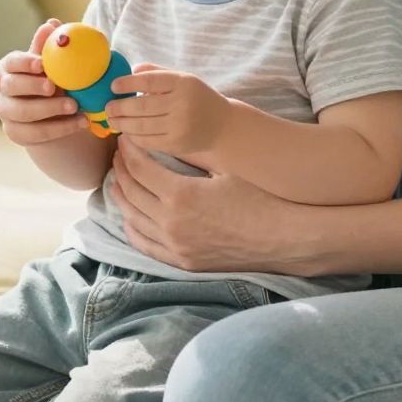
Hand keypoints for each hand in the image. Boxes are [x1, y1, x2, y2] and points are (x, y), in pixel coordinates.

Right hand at [0, 19, 83, 146]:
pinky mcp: (17, 134)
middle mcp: (1, 91)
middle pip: (11, 87)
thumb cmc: (51, 79)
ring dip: (51, 110)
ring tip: (76, 107)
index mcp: (6, 68)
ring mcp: (6, 114)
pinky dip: (61, 128)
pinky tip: (81, 122)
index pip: (10, 62)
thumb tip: (52, 24)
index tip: (42, 64)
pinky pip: (37, 133)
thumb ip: (49, 47)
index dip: (24, 63)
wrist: (54, 113)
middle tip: (54, 87)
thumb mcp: (51, 64)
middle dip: (33, 86)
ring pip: (23, 113)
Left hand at [105, 65, 231, 160]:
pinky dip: (133, 136)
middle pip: (142, 106)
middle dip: (119, 107)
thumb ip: (157, 73)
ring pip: (142, 126)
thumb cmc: (197, 98)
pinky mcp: (176, 144)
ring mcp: (179, 126)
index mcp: (183, 83)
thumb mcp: (183, 79)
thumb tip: (131, 71)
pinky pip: (148, 141)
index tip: (114, 86)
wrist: (222, 125)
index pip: (150, 81)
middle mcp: (182, 104)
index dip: (128, 83)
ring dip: (122, 123)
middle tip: (107, 107)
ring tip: (112, 119)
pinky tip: (126, 132)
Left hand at [110, 139, 303, 271]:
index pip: (139, 168)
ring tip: (118, 180)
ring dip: (122, 196)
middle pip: (131, 191)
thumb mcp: (224, 170)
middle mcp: (171, 223)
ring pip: (133, 218)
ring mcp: (175, 246)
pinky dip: (132, 227)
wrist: (283, 238)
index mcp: (180, 195)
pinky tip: (129, 216)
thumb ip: (190, 158)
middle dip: (121, 169)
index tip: (125, 139)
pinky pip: (145, 245)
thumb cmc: (260, 199)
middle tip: (119, 155)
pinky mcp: (183, 262)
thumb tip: (164, 140)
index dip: (128, 151)